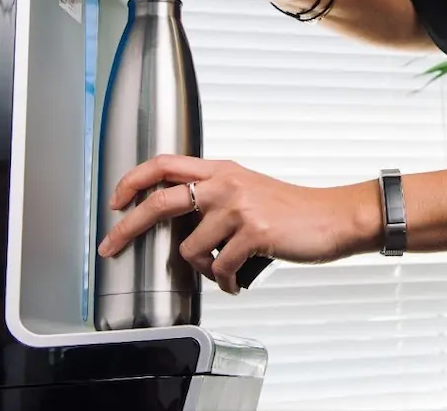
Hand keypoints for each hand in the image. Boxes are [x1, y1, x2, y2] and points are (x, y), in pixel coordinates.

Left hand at [96, 154, 380, 293]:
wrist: (334, 217)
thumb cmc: (294, 210)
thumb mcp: (249, 190)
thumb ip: (215, 197)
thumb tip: (179, 225)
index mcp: (222, 170)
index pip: (165, 164)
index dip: (133, 180)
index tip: (116, 200)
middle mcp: (226, 183)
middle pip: (160, 200)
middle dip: (128, 227)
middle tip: (112, 246)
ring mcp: (239, 207)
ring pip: (190, 249)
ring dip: (202, 268)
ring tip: (223, 270)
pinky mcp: (254, 232)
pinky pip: (219, 269)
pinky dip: (225, 282)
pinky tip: (237, 281)